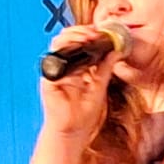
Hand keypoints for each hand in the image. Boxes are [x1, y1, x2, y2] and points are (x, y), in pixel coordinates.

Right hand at [37, 24, 116, 142]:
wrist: (74, 131)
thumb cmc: (83, 114)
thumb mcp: (100, 86)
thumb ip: (105, 68)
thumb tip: (115, 51)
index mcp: (75, 67)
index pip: (77, 42)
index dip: (87, 34)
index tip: (100, 33)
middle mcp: (63, 67)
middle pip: (65, 39)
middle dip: (79, 31)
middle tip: (94, 32)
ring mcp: (55, 72)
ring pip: (57, 45)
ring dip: (72, 37)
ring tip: (86, 37)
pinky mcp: (48, 80)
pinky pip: (52, 61)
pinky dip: (64, 53)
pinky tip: (76, 51)